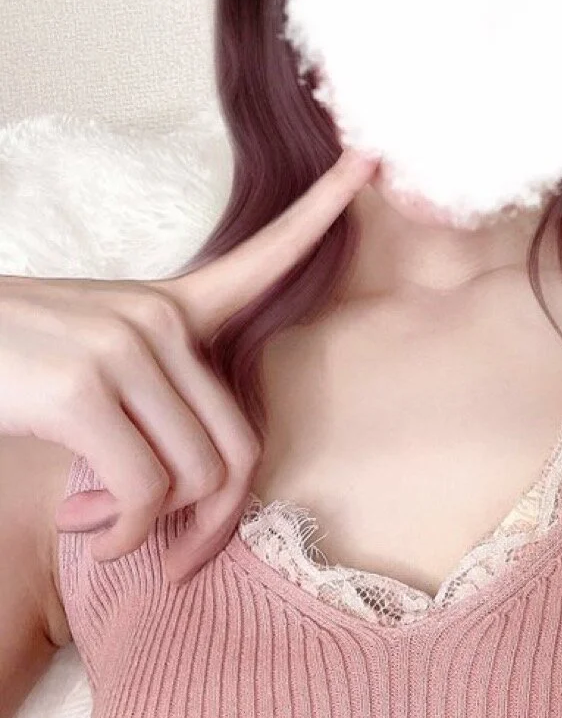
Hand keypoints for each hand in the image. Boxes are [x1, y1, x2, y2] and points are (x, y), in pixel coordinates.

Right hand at [0, 147, 379, 583]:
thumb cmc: (16, 365)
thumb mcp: (99, 363)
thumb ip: (158, 402)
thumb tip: (193, 494)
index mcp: (172, 306)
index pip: (268, 253)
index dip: (325, 207)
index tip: (370, 160)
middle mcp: (161, 319)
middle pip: (240, 446)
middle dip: (213, 522)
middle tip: (173, 557)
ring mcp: (127, 349)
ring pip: (194, 478)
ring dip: (146, 529)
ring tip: (93, 518)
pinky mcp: (86, 389)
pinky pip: (144, 493)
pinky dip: (121, 535)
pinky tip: (82, 526)